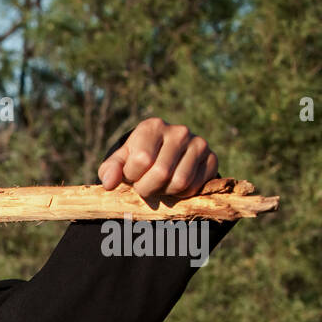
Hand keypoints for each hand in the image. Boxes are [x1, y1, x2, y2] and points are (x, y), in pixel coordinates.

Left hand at [97, 117, 218, 198]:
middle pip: (161, 173)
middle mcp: (178, 131)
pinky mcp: (212, 158)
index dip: (132, 176)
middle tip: (144, 186)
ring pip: (180, 182)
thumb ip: (109, 171)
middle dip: (147, 188)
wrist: (163, 157)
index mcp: (152, 127)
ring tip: (159, 185)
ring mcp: (199, 143)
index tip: (131, 175)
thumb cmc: (135, 161)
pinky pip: (194, 187)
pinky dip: (181, 194)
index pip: (142, 160)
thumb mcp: (119, 163)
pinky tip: (174, 185)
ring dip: (164, 192)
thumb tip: (109, 183)